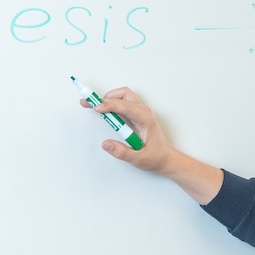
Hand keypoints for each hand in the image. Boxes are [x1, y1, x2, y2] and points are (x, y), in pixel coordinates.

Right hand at [79, 86, 223, 203]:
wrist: (166, 158)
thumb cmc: (156, 157)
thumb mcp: (139, 159)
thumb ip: (122, 152)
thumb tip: (106, 144)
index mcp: (145, 119)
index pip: (125, 106)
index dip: (109, 105)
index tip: (96, 108)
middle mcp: (143, 112)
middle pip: (123, 95)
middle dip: (105, 98)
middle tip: (88, 103)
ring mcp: (140, 112)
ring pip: (122, 96)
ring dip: (108, 98)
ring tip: (93, 105)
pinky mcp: (136, 115)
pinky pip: (123, 103)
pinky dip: (111, 103)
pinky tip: (102, 109)